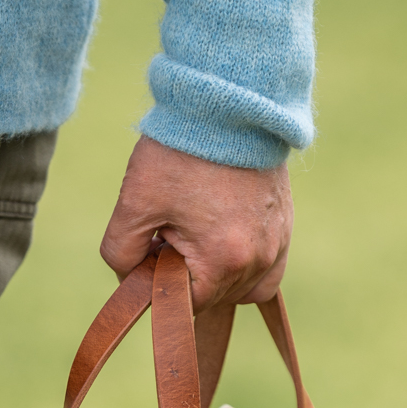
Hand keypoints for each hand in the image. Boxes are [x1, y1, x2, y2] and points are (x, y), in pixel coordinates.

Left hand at [100, 136, 292, 309]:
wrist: (229, 102)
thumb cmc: (181, 151)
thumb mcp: (135, 202)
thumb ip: (121, 253)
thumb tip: (131, 280)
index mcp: (222, 261)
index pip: (186, 305)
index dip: (161, 281)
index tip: (153, 246)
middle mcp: (258, 260)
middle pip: (214, 298)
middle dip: (188, 275)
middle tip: (172, 229)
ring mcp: (277, 244)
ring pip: (243, 290)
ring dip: (217, 275)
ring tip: (199, 231)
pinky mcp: (285, 227)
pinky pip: (268, 272)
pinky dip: (245, 267)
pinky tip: (225, 237)